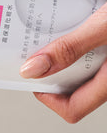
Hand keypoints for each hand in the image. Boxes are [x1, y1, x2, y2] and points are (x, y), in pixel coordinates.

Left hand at [20, 4, 106, 121]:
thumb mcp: (103, 26)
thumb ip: (69, 48)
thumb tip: (33, 70)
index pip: (72, 110)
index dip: (48, 97)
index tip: (35, 74)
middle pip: (75, 90)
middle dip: (54, 71)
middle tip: (40, 48)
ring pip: (84, 71)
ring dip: (67, 55)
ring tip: (57, 33)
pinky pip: (95, 55)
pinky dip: (81, 43)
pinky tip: (77, 22)